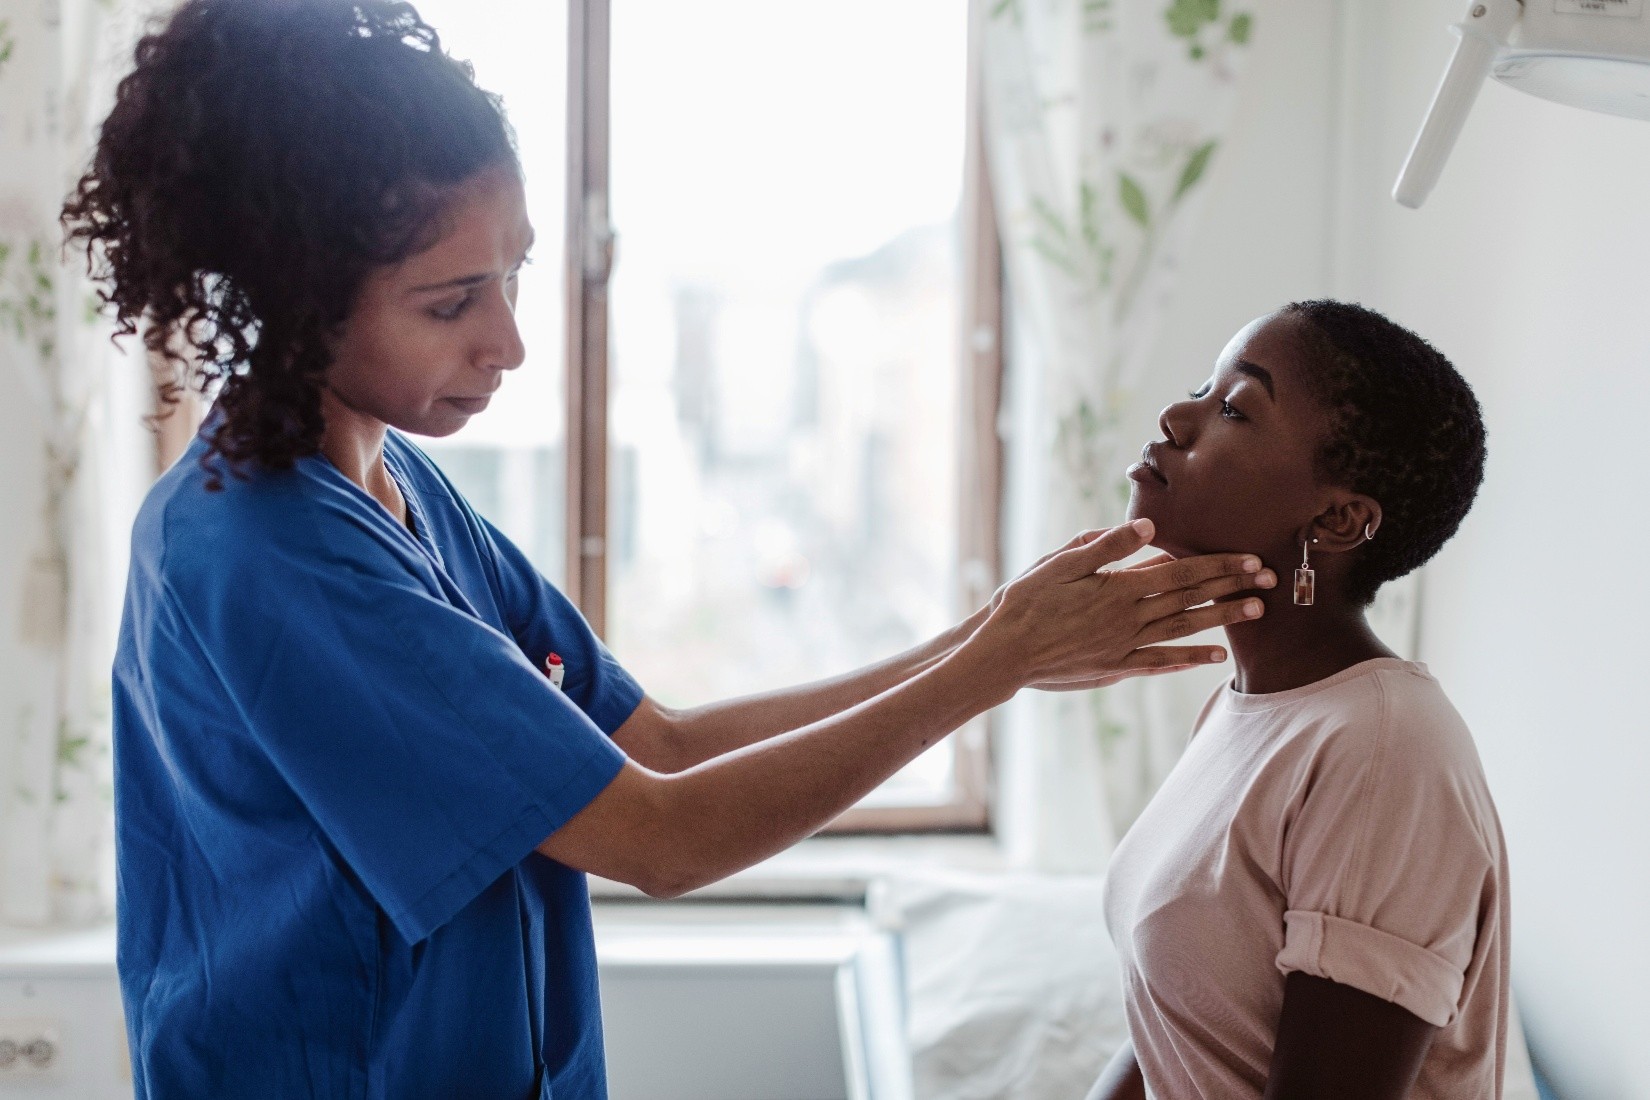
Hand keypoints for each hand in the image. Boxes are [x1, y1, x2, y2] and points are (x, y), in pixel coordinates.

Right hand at [973, 519, 1271, 691]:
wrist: (1003, 653)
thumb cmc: (1025, 603)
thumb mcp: (1059, 564)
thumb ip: (1106, 546)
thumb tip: (1150, 528)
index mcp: (1117, 589)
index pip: (1179, 572)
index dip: (1218, 565)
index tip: (1250, 559)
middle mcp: (1128, 619)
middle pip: (1189, 600)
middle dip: (1231, 588)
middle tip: (1270, 581)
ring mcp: (1123, 646)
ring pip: (1183, 631)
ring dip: (1220, 621)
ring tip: (1255, 614)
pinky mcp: (1113, 667)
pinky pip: (1160, 663)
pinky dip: (1189, 659)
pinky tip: (1213, 657)